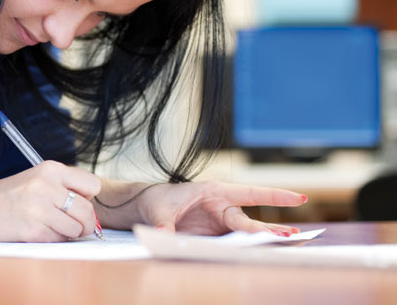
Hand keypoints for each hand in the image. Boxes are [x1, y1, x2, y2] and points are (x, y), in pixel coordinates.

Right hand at [0, 161, 100, 241]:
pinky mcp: (33, 230)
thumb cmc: (7, 197)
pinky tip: (35, 232)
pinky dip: (52, 240)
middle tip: (72, 225)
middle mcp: (46, 185)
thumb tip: (93, 212)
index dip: (88, 198)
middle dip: (84, 223)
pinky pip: (59, 241)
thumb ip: (63, 188)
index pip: (92, 184)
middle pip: (88, 210)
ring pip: (76, 229)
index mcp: (50, 169)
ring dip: (67, 233)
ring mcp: (39, 208)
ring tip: (48, 226)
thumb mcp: (36, 180)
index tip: (76, 204)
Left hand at [137, 181, 306, 235]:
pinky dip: (248, 249)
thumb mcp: (159, 211)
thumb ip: (163, 224)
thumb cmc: (158, 200)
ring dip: (265, 240)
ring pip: (246, 233)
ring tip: (288, 243)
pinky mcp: (216, 236)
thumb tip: (163, 235)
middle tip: (289, 237)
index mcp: (213, 192)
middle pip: (248, 221)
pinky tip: (264, 254)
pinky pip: (234, 244)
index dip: (274, 196)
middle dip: (268, 229)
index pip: (249, 193)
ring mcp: (220, 223)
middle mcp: (222, 207)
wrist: (149, 205)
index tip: (298, 198)